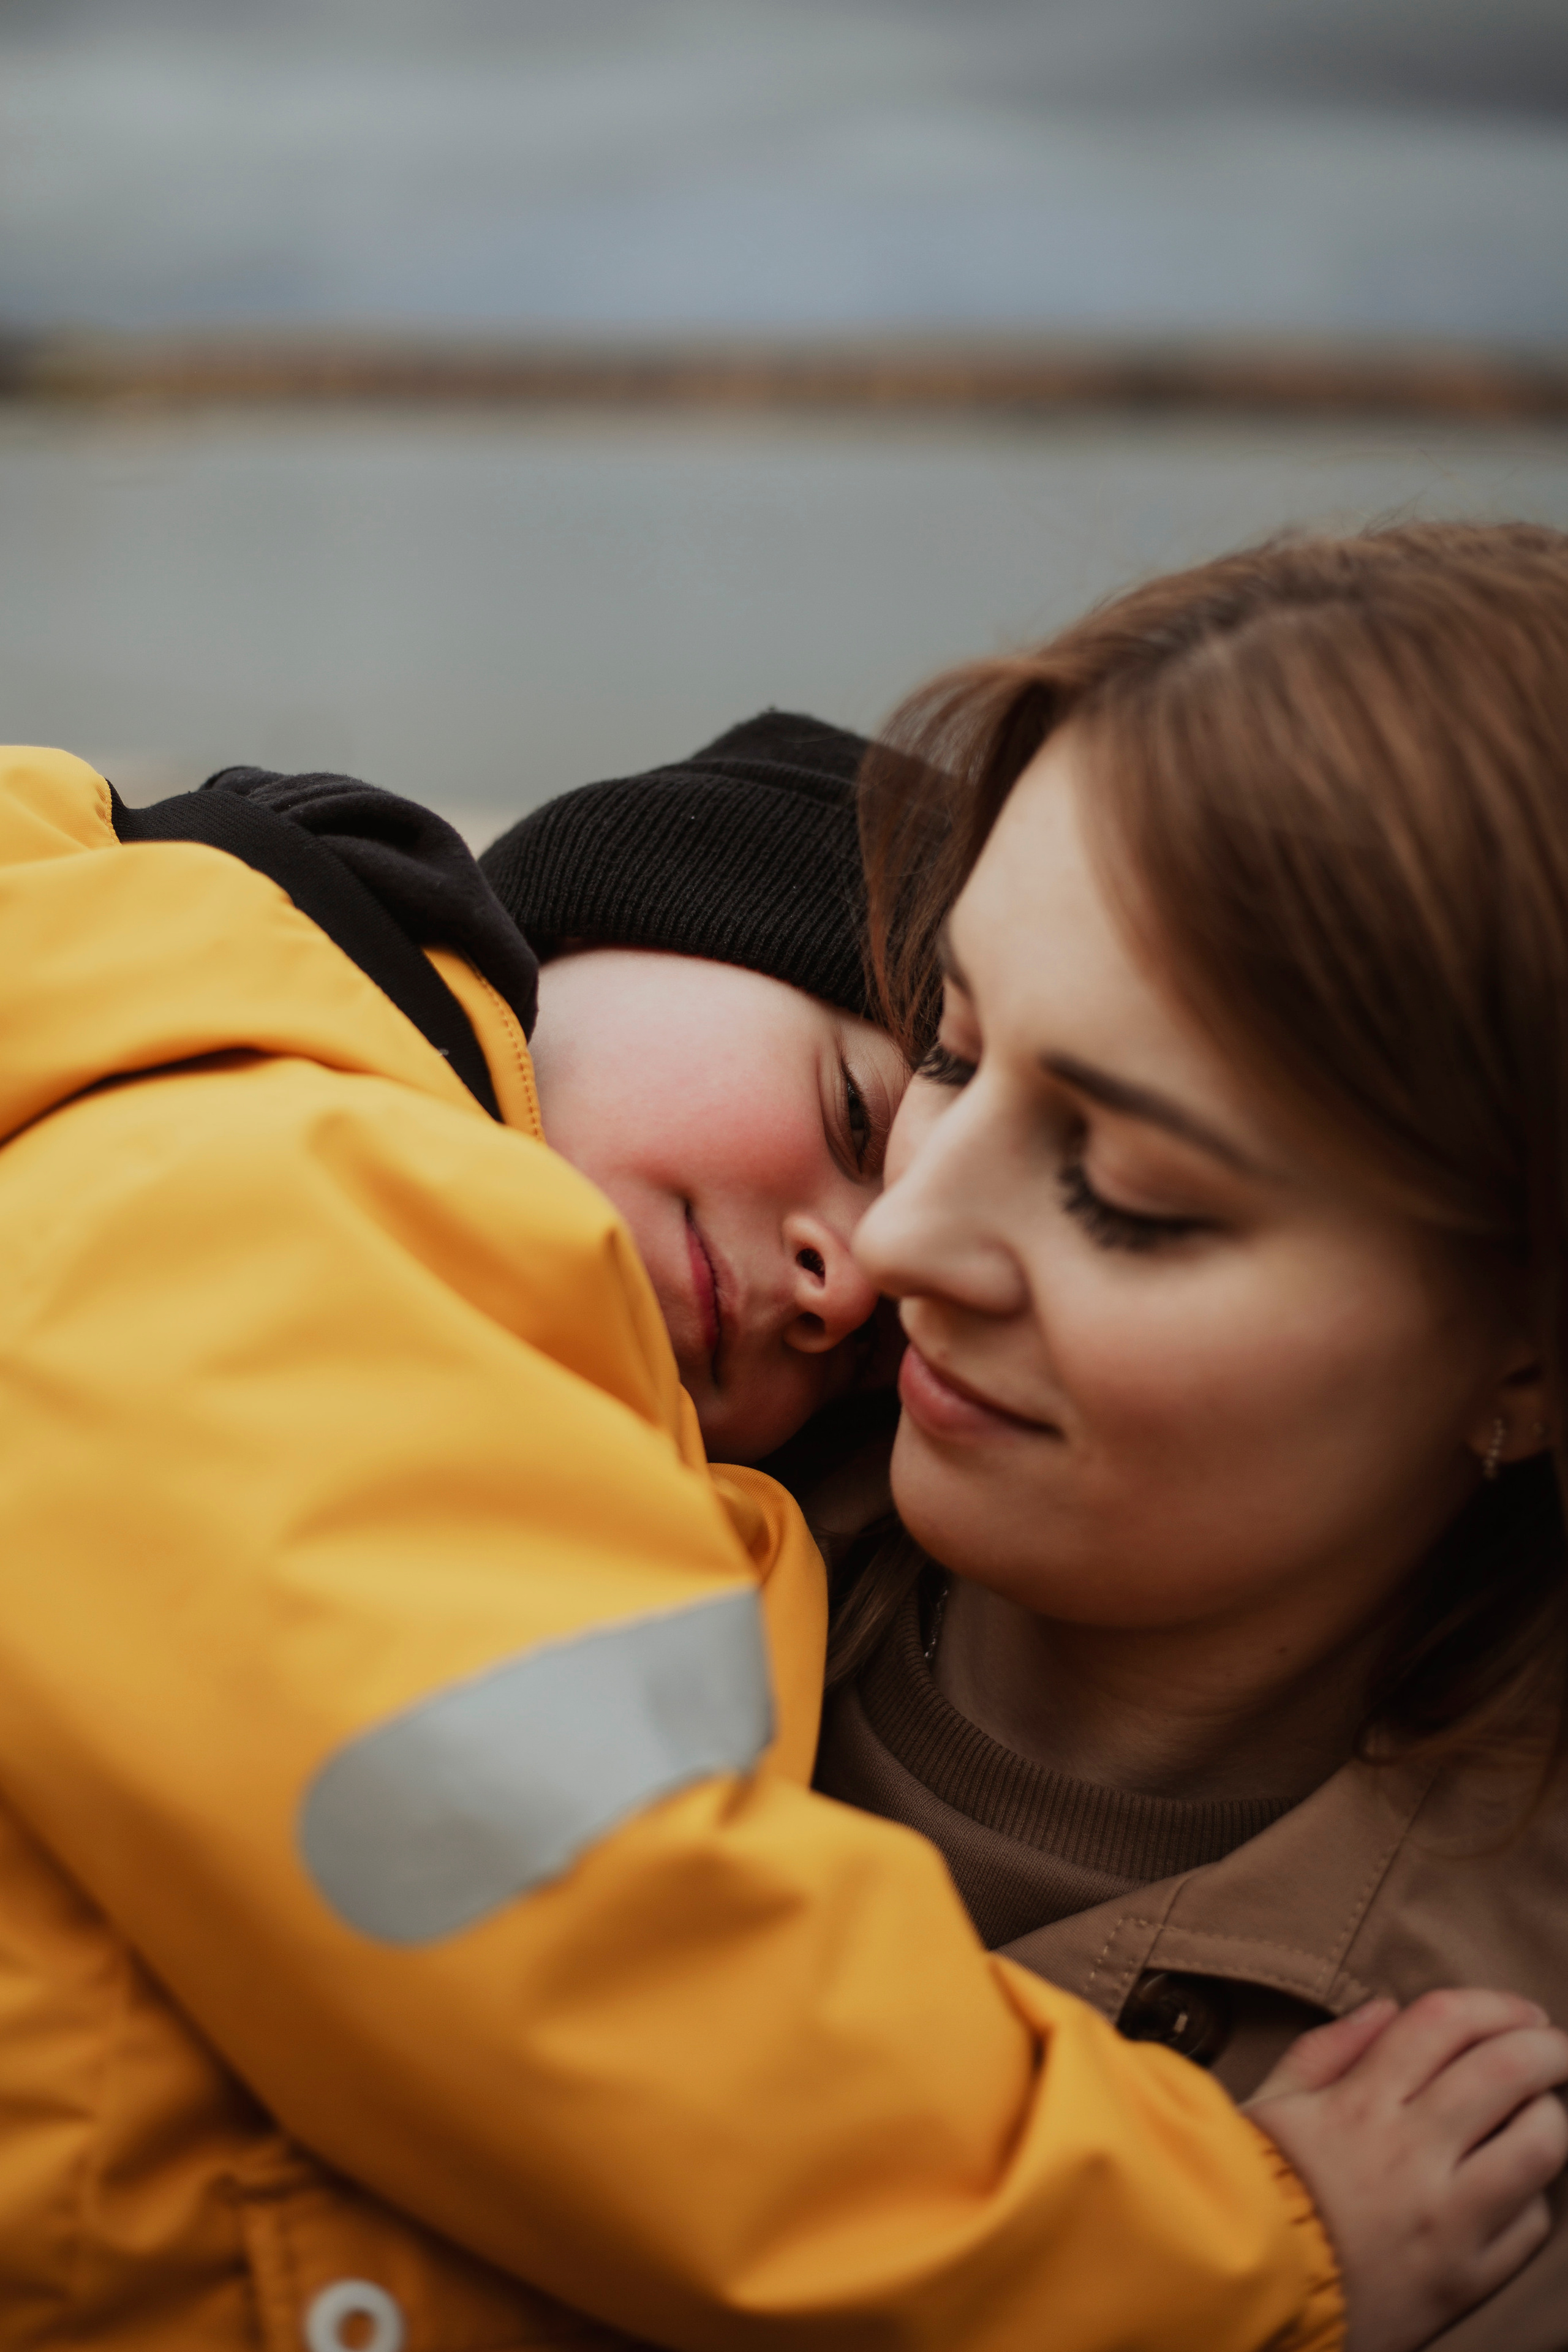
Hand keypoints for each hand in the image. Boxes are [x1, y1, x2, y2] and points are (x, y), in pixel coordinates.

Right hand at [1246, 1989, 1567, 2351]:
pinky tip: (1514, 2182)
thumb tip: (1389, 2008)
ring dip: (1550, 2116)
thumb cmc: (1251, 2190)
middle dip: (1547, 2048)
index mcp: (1360, 2103)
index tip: (1519, 2012)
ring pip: (1538, 2148)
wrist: (1246, 2294)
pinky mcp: (1465, 2281)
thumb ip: (1328, 2048)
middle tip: (1552, 2048)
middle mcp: (1411, 2154)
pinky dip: (1533, 2195)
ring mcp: (1445, 2221)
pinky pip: (1530, 2226)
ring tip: (1541, 2110)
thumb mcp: (1270, 2102)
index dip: (1493, 2005)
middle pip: (1507, 2072)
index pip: (1445, 2022)